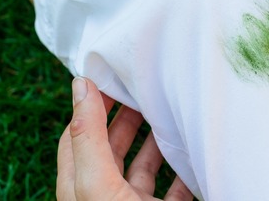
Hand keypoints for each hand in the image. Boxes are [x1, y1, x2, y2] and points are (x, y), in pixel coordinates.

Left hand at [57, 76, 192, 199]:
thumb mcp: (97, 183)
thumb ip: (89, 137)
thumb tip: (80, 86)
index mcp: (79, 187)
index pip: (77, 135)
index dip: (90, 106)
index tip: (110, 79)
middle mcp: (104, 195)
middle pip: (111, 147)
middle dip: (125, 117)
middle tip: (142, 91)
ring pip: (143, 166)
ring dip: (155, 141)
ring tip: (168, 114)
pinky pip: (174, 187)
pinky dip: (183, 169)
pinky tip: (191, 152)